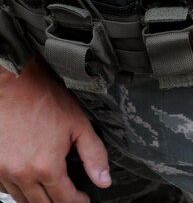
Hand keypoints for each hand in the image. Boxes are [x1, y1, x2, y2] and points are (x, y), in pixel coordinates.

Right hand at [0, 55, 111, 202]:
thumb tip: (103, 180)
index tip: (83, 199)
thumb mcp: (78, 123)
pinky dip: (19, 189)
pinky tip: (29, 180)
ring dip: (39, 198)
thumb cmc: (43, 97)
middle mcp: (23, 174)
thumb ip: (94, 154)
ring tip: (52, 189)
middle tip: (70, 195)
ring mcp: (5, 172)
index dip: (78, 201)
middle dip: (59, 202)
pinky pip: (7, 190)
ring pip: (23, 200)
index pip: (65, 199)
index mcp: (46, 166)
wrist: (15, 82)